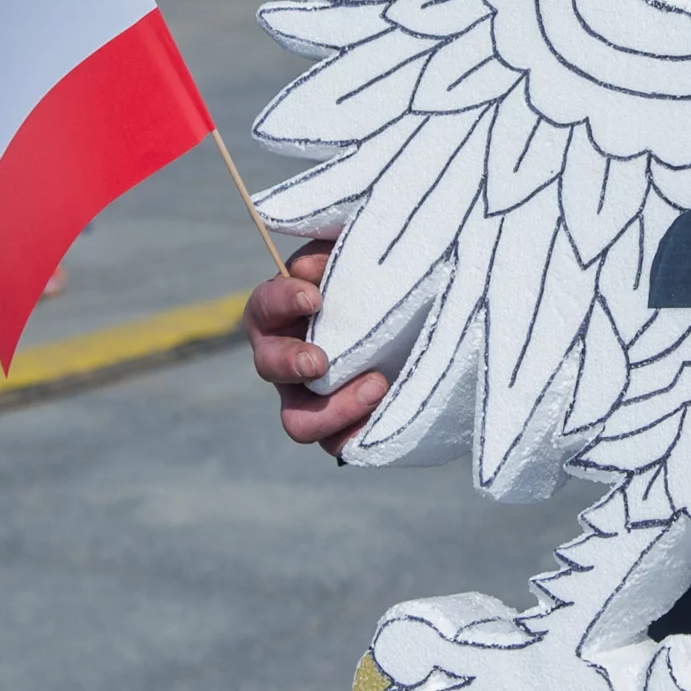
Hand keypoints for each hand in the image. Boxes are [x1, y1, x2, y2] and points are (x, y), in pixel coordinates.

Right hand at [245, 241, 390, 458]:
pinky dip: (357, 433)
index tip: (316, 296)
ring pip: (298, 422)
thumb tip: (306, 268)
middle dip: (291, 364)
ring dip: (331, 409)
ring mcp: (313, 398)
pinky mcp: (344, 425)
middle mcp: (289, 359)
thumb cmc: (383, 271)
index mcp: (284, 313)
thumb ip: (333, 245)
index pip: (263, 306)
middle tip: (321, 361)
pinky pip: (339, 445)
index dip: (281, 301)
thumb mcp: (360, 245)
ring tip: (377, 384)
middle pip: (267, 368)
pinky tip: (387, 411)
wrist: (427, 313)